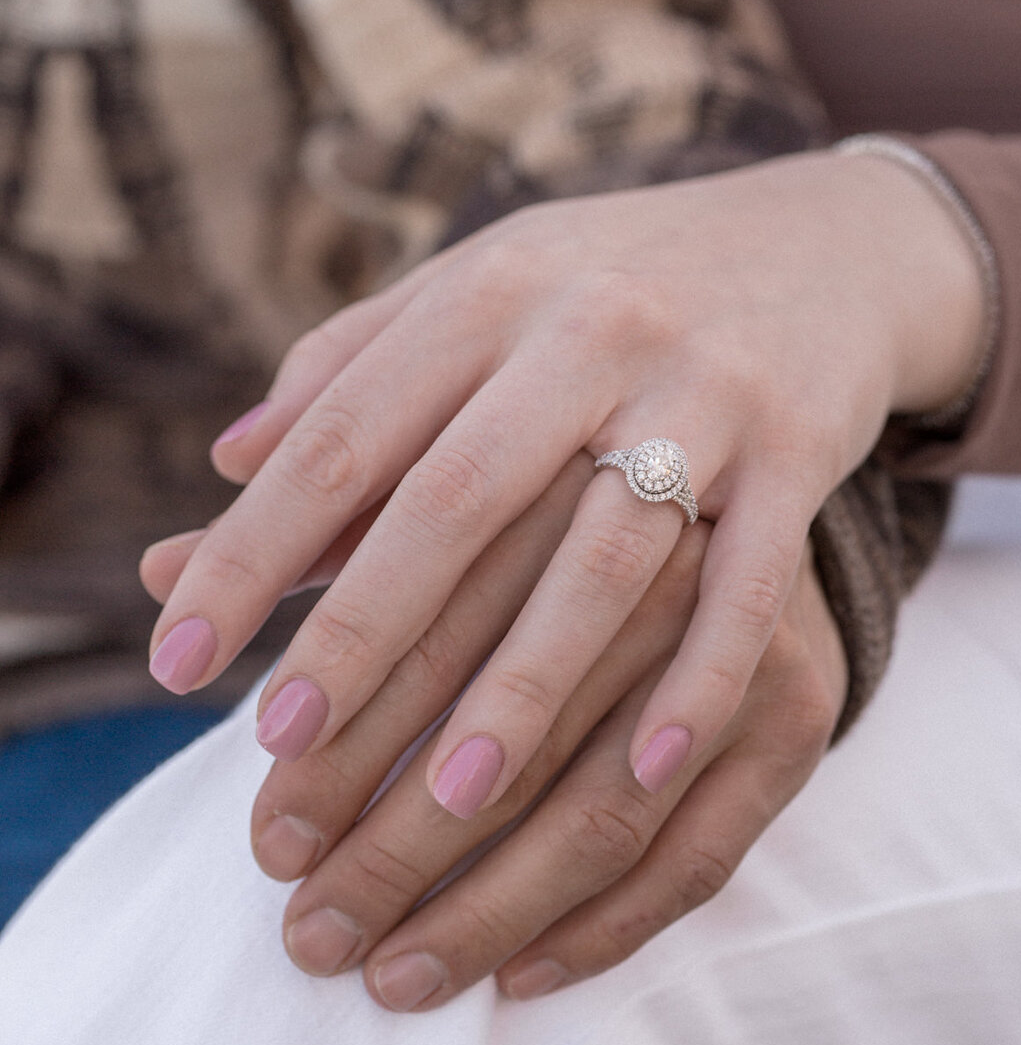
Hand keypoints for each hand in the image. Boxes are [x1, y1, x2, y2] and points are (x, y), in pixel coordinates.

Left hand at [145, 150, 981, 814]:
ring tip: (442, 805)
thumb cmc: (616, 279)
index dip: (251, 546)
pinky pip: (752, 578)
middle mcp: (589, 331)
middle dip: (359, 626)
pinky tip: (643, 772)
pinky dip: (699, 678)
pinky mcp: (801, 444)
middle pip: (458, 495)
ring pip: (603, 555)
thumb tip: (228, 459)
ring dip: (523, 684)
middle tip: (277, 747)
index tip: (173, 654)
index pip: (345, 430)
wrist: (822, 239)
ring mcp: (702, 390)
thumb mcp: (483, 284)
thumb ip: (357, 360)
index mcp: (488, 292)